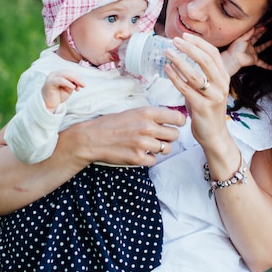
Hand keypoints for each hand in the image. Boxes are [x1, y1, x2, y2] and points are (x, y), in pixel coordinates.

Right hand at [42, 70, 84, 110]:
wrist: (48, 104)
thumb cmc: (58, 96)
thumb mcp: (68, 89)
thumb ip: (73, 84)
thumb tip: (79, 82)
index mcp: (59, 74)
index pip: (70, 72)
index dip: (78, 77)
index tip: (83, 85)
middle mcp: (54, 74)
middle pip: (68, 72)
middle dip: (77, 78)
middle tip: (83, 85)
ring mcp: (51, 77)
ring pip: (65, 74)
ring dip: (74, 80)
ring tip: (79, 87)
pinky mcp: (49, 83)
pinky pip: (60, 80)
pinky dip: (68, 83)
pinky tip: (73, 87)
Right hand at [57, 105, 185, 169]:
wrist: (92, 138)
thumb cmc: (112, 123)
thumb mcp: (133, 111)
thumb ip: (152, 115)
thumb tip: (172, 118)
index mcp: (147, 113)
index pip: (178, 118)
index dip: (179, 122)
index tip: (175, 124)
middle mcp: (148, 127)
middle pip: (175, 135)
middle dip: (169, 136)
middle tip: (159, 136)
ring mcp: (143, 144)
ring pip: (167, 149)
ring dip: (160, 148)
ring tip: (147, 144)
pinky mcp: (138, 158)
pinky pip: (155, 160)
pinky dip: (149, 158)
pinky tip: (139, 152)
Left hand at [164, 34, 230, 146]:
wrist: (214, 136)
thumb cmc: (207, 110)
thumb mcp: (209, 89)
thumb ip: (201, 75)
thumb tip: (183, 58)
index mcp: (224, 78)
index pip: (213, 54)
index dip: (199, 43)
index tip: (185, 36)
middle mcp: (221, 86)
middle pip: (206, 60)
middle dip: (189, 48)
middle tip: (175, 40)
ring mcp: (213, 97)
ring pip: (195, 74)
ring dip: (180, 61)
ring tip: (168, 52)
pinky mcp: (202, 108)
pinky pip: (186, 89)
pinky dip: (175, 77)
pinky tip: (167, 69)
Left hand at [221, 26, 271, 75]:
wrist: (233, 58)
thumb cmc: (235, 48)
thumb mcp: (242, 38)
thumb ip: (248, 33)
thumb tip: (254, 27)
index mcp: (245, 40)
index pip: (253, 33)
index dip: (258, 29)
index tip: (264, 26)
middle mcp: (249, 46)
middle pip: (257, 38)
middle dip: (262, 33)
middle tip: (267, 28)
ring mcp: (252, 53)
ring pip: (260, 48)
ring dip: (266, 45)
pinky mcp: (254, 60)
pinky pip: (261, 63)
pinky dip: (266, 65)